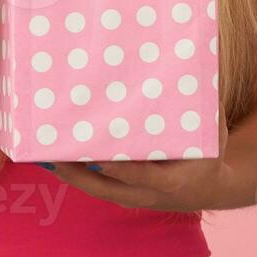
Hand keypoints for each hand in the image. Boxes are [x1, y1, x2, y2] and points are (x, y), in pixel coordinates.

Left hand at [46, 115, 230, 211]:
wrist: (209, 187)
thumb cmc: (208, 152)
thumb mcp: (212, 131)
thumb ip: (202, 103)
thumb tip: (196, 59)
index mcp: (170, 180)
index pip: (140, 175)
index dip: (120, 167)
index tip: (99, 157)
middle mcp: (146, 194)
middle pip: (106, 187)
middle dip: (78, 172)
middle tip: (53, 154)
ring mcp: (133, 197)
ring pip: (95, 189)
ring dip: (70, 174)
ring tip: (43, 153)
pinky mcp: (123, 195)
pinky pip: (96, 186)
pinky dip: (76, 174)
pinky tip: (56, 158)